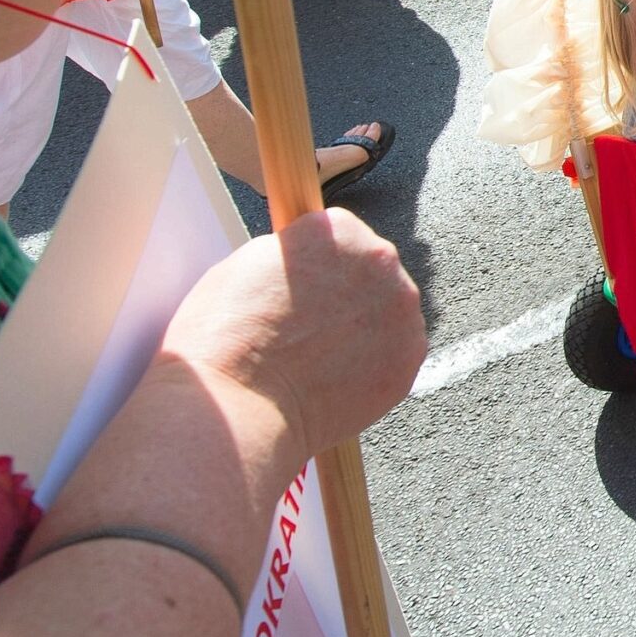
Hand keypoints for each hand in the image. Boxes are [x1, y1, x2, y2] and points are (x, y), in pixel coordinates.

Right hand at [158, 210, 424, 457]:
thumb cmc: (226, 337)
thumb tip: (313, 263)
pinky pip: (395, 352)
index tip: (298, 286)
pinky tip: (336, 379)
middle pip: (369, 269)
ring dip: (363, 327)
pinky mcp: (409, 357)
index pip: (337, 234)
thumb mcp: (247, 263)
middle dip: (346, 293)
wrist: (240, 408)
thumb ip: (294, 252)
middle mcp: (380, 259)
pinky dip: (373, 364)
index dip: (314, 264)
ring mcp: (401, 310)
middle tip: (307, 328)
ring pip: (386, 311)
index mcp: (338, 228)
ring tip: (318, 358)